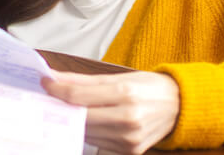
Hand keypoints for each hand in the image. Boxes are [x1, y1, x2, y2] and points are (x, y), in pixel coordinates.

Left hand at [42, 70, 179, 154]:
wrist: (178, 106)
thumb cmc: (147, 88)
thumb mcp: (117, 77)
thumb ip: (82, 80)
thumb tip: (55, 78)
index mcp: (124, 93)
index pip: (78, 95)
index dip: (56, 89)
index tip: (45, 83)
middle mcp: (128, 118)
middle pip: (79, 116)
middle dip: (61, 106)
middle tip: (48, 97)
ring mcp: (129, 138)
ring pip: (86, 131)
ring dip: (72, 121)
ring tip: (64, 108)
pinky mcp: (130, 151)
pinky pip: (99, 142)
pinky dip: (88, 132)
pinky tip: (84, 122)